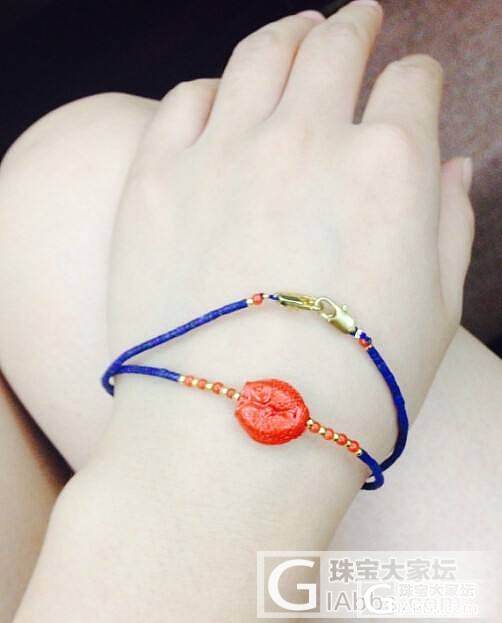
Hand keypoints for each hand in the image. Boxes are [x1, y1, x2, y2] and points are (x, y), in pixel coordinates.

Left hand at [109, 1, 472, 439]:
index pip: (412, 86)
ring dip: (287, 34)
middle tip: (359, 19)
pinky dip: (211, 90)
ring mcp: (222, 155)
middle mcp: (305, 139)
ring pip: (260, 55)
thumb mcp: (435, 313)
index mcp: (388, 166)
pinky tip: (222, 97)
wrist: (236, 438)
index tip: (413, 85)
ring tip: (298, 31)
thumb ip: (450, 226)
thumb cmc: (349, 389)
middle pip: (336, 47)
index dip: (418, 80)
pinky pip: (185, 102)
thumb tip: (454, 172)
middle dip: (356, 26)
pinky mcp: (155, 182)